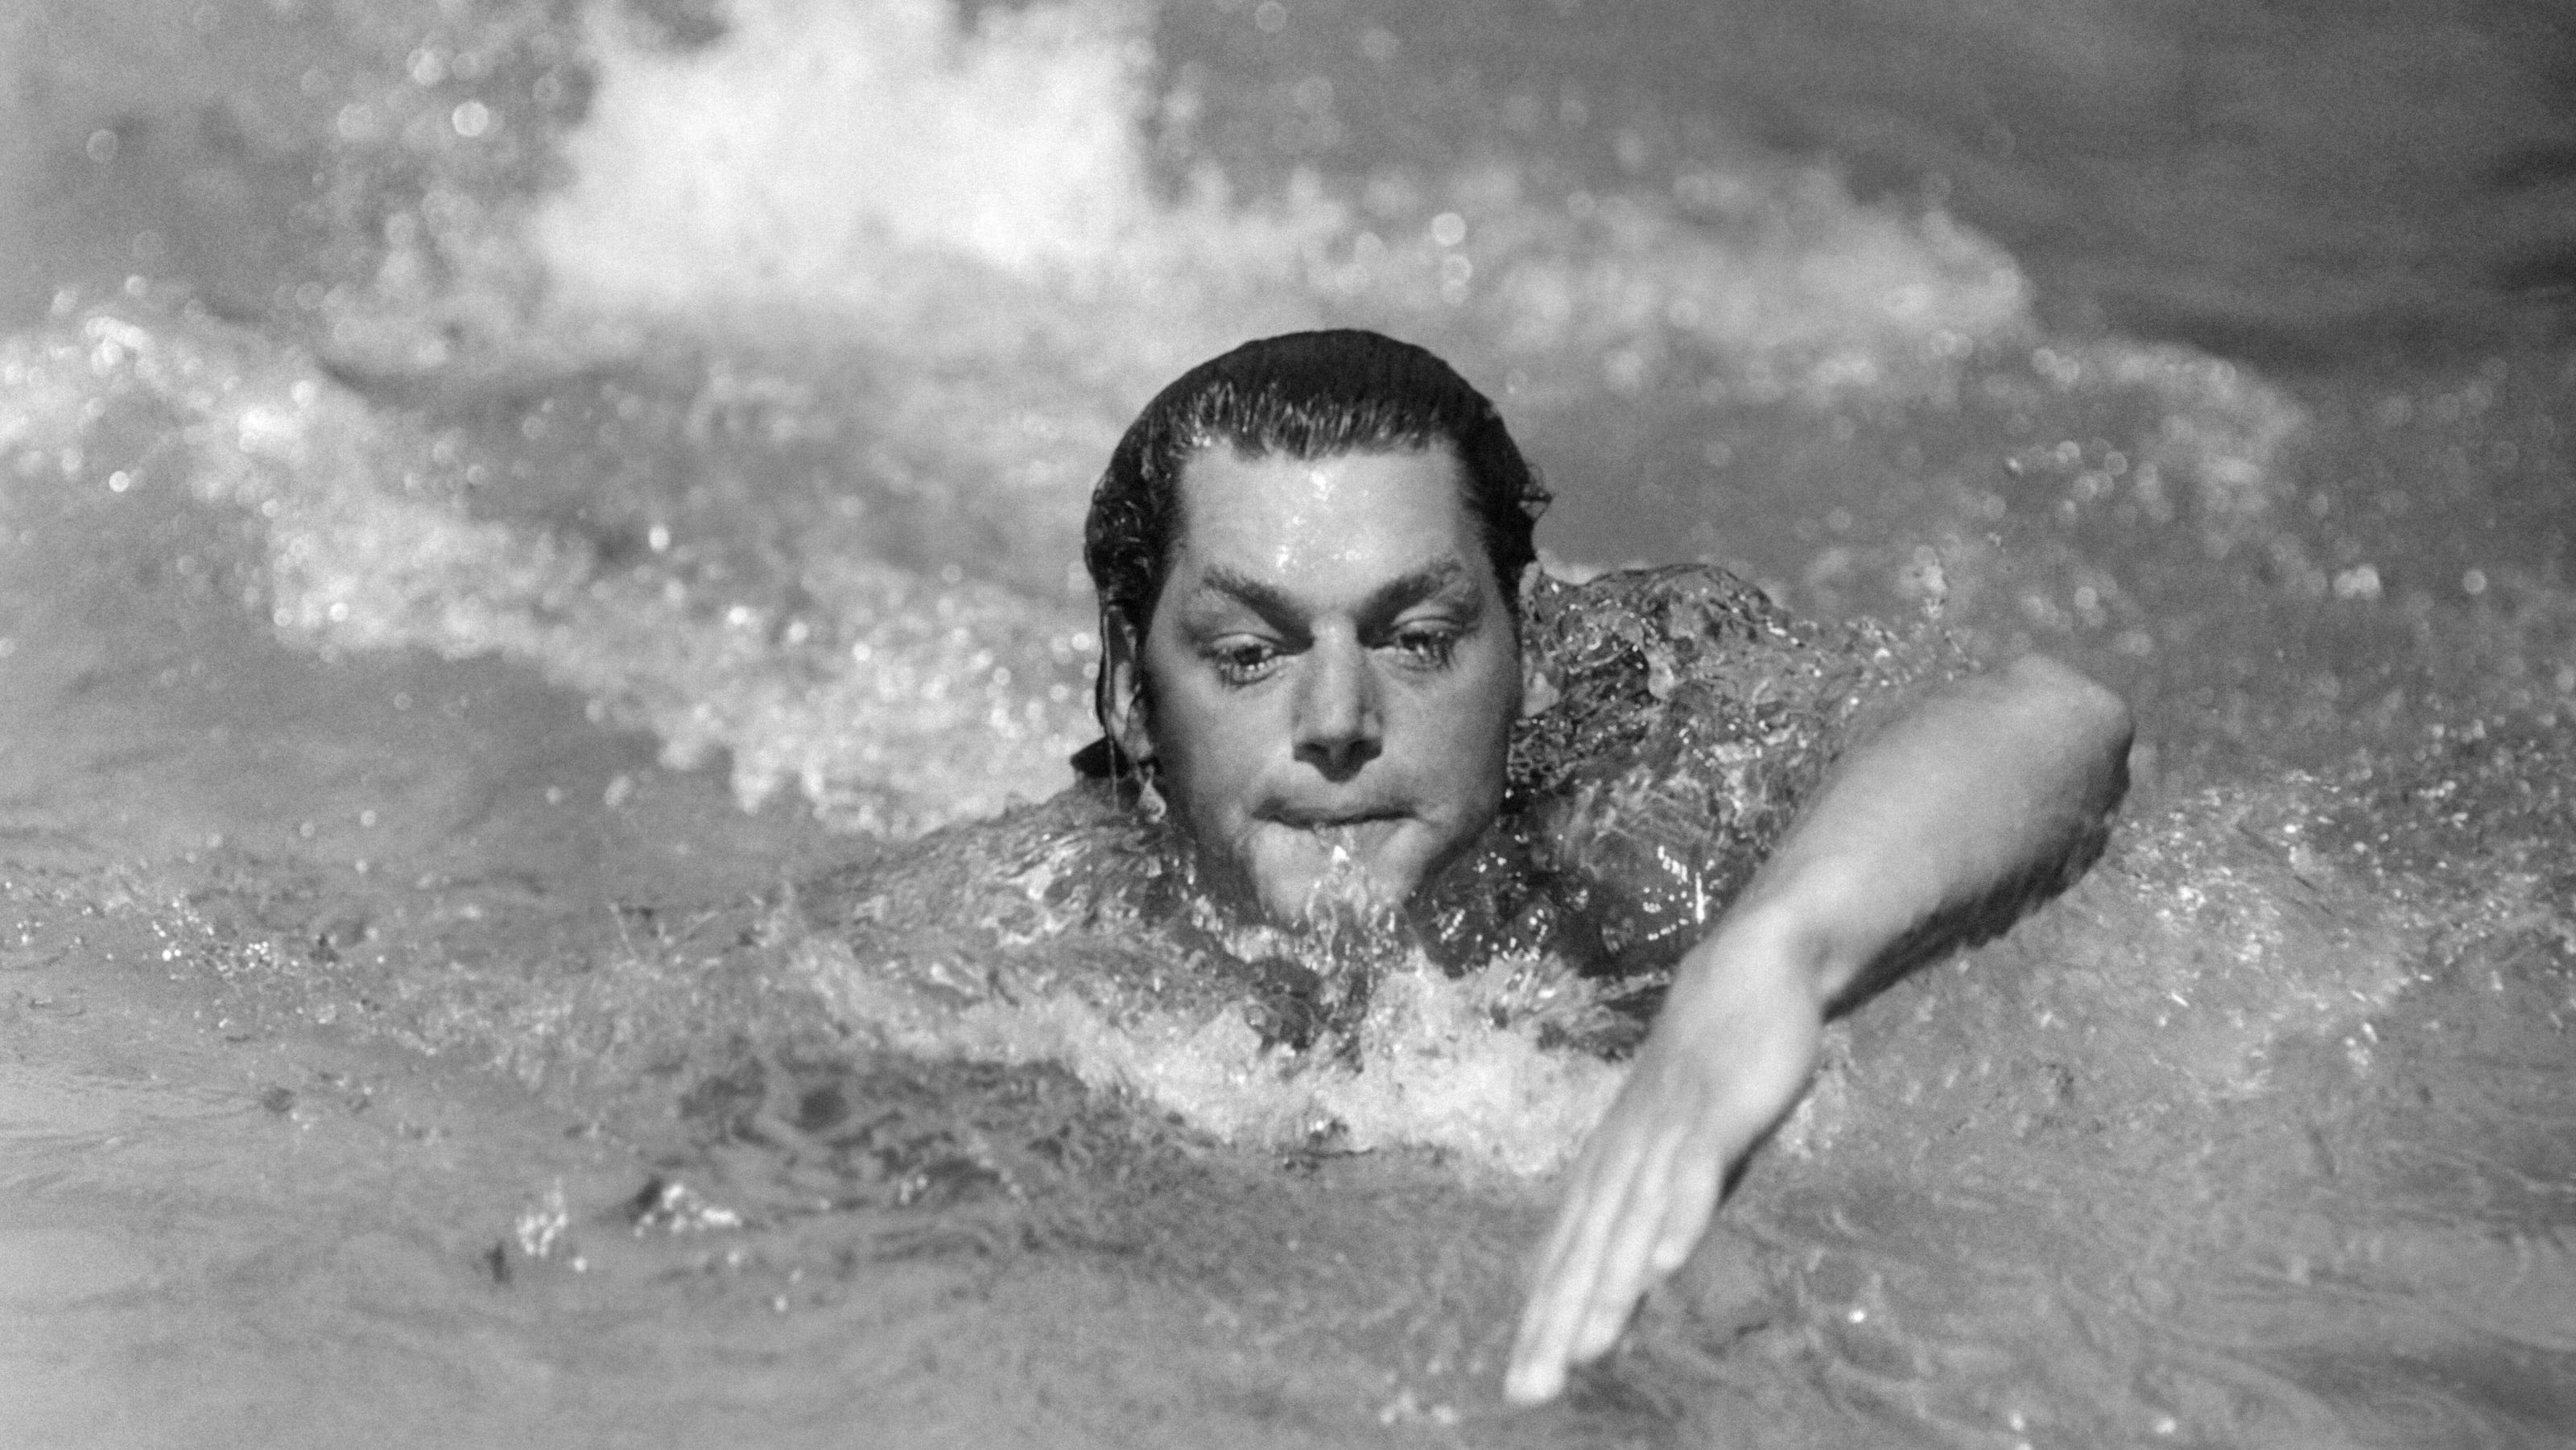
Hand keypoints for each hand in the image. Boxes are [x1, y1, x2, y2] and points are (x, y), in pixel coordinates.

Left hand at [1504, 924, 1823, 1403]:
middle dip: (1557, 1325)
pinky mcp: (1714, 1109)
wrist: (1747, 974)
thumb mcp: (1681, 1155)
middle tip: (1529, 1391)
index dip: (1543, 1321)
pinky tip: (1666, 1265)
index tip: (1520, 1386)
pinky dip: (1679, 1216)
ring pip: (1630, 1221)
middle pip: (1584, 1250)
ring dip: (1609, 1288)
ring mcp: (1666, 1130)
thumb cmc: (1709, 1073)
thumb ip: (1656, 1215)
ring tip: (1586, 1352)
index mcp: (1609, 1167)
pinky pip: (1694, 1171)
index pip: (1566, 1255)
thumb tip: (1633, 1284)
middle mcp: (1624, 1154)